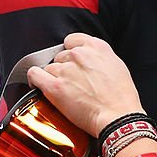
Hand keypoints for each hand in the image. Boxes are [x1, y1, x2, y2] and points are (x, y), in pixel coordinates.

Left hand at [27, 33, 144, 137]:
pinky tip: (39, 85)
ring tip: (65, 91)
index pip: (72, 40)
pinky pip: (35, 74)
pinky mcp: (54, 86)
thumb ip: (100, 58)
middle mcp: (79, 55)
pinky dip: (35, 79)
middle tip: (74, 82)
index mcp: (96, 47)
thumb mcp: (117, 66)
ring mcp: (65, 70)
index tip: (73, 62)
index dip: (71, 52)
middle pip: (60, 56)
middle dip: (65, 68)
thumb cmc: (121, 97)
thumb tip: (90, 60)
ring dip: (54, 77)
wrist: (117, 116)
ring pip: (49, 67)